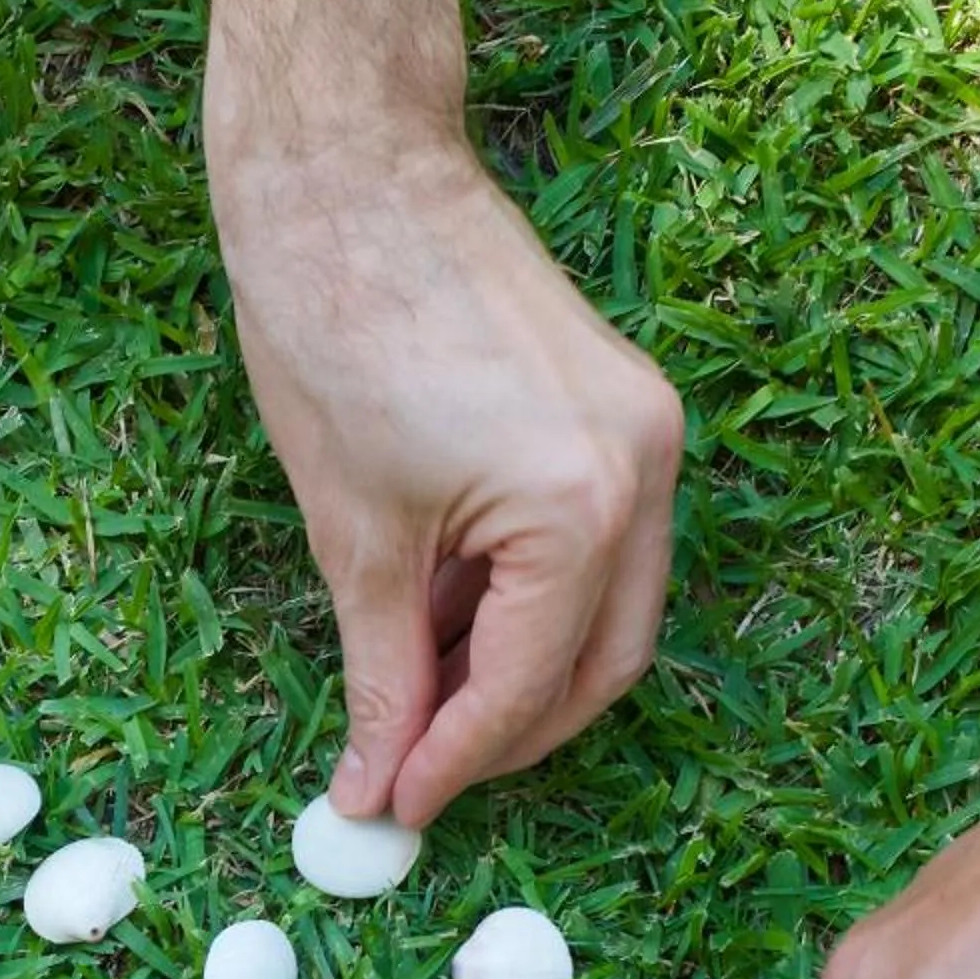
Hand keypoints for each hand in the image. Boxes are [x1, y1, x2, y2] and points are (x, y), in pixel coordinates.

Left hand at [211, 145, 683, 827]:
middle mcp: (644, 469)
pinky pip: (593, 538)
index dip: (456, 763)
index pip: (532, 687)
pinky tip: (439, 613)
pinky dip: (522, 593)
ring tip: (408, 691)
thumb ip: (384, 671)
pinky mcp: (619, 401)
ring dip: (513, 664)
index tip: (392, 807)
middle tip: (412, 771)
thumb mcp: (354, 536)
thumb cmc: (335, 329)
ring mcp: (644, 429)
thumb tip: (377, 781)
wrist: (345, 172)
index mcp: (584, 507)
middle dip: (506, 730)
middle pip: (601, 661)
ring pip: (602, 606)